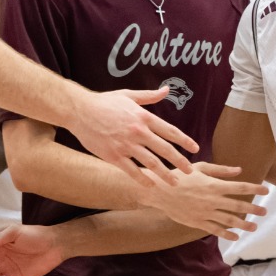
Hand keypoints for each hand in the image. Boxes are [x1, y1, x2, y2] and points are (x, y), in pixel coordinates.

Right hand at [72, 87, 196, 183]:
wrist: (80, 110)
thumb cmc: (105, 102)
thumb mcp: (129, 95)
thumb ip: (149, 96)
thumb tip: (166, 90)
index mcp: (144, 117)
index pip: (171, 131)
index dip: (185, 141)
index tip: (195, 149)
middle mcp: (138, 132)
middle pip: (165, 150)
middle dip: (180, 162)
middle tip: (190, 171)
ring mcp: (126, 145)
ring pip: (151, 163)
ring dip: (165, 175)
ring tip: (174, 183)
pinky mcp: (113, 156)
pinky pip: (132, 170)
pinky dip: (142, 179)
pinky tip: (150, 185)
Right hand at [145, 163, 266, 240]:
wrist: (160, 191)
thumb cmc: (180, 176)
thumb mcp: (200, 168)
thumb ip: (221, 170)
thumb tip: (239, 170)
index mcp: (214, 185)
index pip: (239, 188)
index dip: (254, 189)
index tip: (265, 190)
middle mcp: (212, 200)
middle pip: (237, 206)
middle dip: (253, 209)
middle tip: (264, 211)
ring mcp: (205, 213)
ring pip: (229, 220)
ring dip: (243, 224)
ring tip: (254, 226)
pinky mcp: (198, 222)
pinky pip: (215, 229)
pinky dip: (227, 234)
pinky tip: (236, 236)